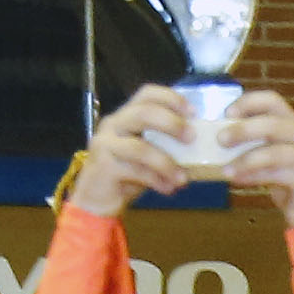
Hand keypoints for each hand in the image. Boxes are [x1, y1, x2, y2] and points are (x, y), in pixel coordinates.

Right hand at [70, 87, 195, 214]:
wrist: (95, 200)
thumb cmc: (126, 174)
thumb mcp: (147, 155)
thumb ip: (165, 145)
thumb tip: (198, 146)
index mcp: (126, 116)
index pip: (147, 94)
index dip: (171, 98)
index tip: (193, 112)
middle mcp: (113, 124)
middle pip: (143, 113)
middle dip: (171, 123)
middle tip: (191, 138)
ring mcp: (106, 145)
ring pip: (140, 148)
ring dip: (166, 163)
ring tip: (183, 178)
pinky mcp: (104, 167)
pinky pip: (135, 171)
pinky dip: (156, 181)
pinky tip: (168, 189)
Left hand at [212, 89, 293, 224]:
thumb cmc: (286, 183)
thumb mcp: (269, 157)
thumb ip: (253, 143)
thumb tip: (219, 136)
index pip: (272, 100)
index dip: (248, 102)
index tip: (227, 112)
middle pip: (272, 123)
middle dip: (243, 130)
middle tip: (220, 140)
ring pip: (273, 151)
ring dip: (245, 159)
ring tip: (225, 170)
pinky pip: (276, 174)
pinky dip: (253, 177)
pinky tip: (237, 181)